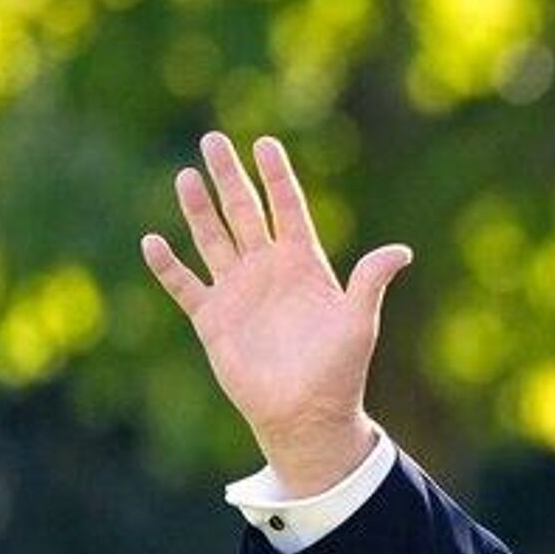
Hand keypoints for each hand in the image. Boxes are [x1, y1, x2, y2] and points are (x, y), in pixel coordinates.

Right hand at [141, 130, 411, 494]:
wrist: (307, 413)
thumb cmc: (340, 369)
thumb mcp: (359, 322)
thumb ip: (371, 282)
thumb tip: (402, 251)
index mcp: (304, 264)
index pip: (288, 209)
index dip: (277, 177)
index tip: (266, 143)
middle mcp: (268, 270)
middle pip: (244, 213)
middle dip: (230, 178)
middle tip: (213, 140)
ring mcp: (238, 292)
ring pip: (213, 239)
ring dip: (198, 209)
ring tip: (187, 176)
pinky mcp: (213, 319)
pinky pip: (185, 286)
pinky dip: (168, 266)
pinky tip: (152, 241)